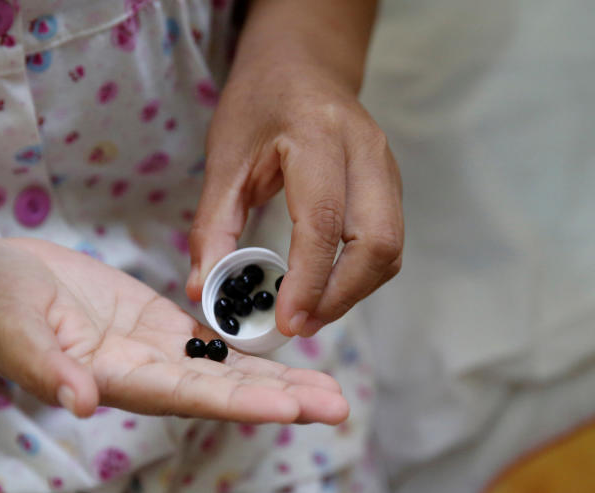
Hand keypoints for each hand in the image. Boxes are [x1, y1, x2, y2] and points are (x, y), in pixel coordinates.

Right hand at [0, 238, 348, 423]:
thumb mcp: (7, 328)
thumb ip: (42, 366)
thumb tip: (80, 401)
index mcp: (113, 379)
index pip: (186, 396)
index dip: (238, 402)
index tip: (289, 409)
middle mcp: (143, 374)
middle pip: (221, 392)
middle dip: (279, 400)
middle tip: (338, 408)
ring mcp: (153, 351)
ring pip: (225, 370)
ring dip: (278, 379)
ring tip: (330, 390)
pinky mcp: (156, 325)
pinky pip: (212, 339)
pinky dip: (251, 347)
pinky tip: (290, 349)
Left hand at [185, 52, 403, 337]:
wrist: (302, 64)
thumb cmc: (259, 103)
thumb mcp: (224, 158)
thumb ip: (213, 225)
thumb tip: (202, 289)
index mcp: (318, 135)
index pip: (324, 221)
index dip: (309, 279)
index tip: (288, 321)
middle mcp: (365, 150)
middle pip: (377, 241)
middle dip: (341, 296)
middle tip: (300, 325)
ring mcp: (387, 168)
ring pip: (389, 248)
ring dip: (353, 291)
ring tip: (309, 314)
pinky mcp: (392, 186)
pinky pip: (387, 242)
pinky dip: (360, 275)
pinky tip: (325, 289)